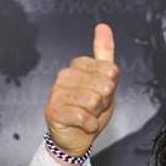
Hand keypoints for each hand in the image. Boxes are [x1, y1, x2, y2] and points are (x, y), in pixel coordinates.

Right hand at [45, 24, 118, 157]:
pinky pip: (84, 116)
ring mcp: (57, 92)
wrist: (77, 137)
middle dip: (104, 102)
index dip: (111, 88)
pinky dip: (89, 124)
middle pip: (104, 86)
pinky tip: (82, 123)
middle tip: (94, 107)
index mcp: (79, 65)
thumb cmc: (90, 110)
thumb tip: (103, 27)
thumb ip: (104, 54)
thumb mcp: (104, 81)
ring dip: (96, 114)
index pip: (110, 71)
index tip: (102, 94)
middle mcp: (65, 75)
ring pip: (93, 100)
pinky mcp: (53, 110)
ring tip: (87, 114)